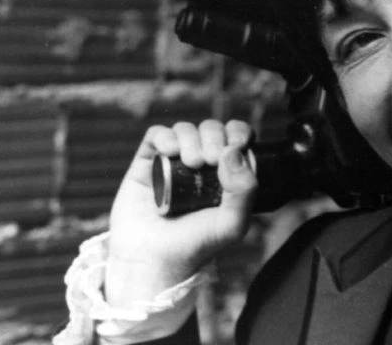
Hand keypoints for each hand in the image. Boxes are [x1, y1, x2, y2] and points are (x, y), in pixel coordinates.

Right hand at [104, 119, 257, 306]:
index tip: (238, 144)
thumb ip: (244, 191)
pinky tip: (170, 151)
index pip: (237, 138)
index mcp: (227, 174)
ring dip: (192, 138)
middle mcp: (201, 165)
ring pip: (186, 129)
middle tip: (210, 160)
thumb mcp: (232, 224)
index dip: (239, 133)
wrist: (154, 261)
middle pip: (212, 130)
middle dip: (215, 137)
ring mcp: (174, 162)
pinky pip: (156, 135)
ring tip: (191, 163)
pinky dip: (165, 136)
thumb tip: (232, 151)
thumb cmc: (196, 245)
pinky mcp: (147, 164)